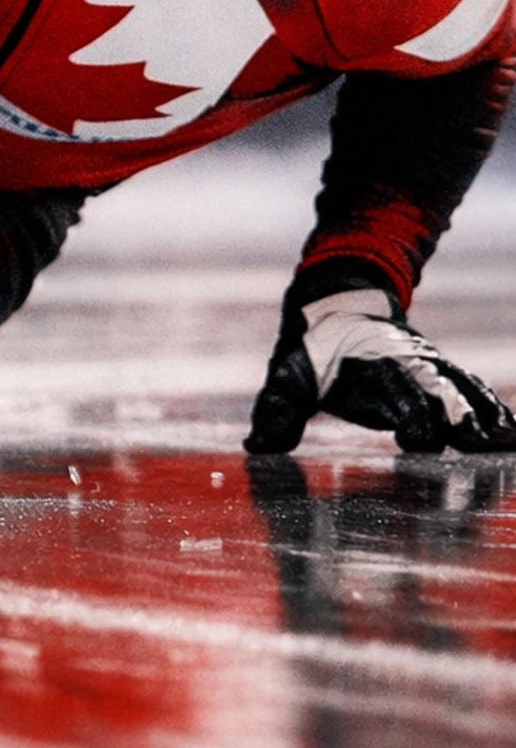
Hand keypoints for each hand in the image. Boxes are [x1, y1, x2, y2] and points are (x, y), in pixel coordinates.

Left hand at [246, 286, 515, 454]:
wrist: (338, 301)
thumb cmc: (312, 349)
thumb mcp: (287, 374)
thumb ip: (277, 409)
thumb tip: (257, 445)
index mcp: (373, 368)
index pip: (398, 395)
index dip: (410, 418)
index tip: (416, 441)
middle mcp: (408, 365)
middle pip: (441, 393)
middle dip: (462, 419)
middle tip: (482, 446)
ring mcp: (429, 366)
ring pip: (464, 389)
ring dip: (486, 414)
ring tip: (507, 442)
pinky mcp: (440, 371)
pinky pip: (472, 387)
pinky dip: (493, 407)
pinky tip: (512, 434)